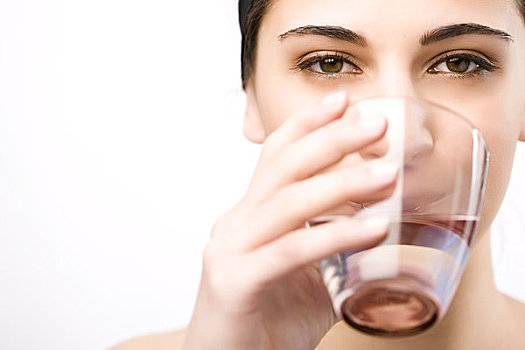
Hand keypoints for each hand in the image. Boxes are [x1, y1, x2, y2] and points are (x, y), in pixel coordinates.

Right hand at [183, 92, 395, 349]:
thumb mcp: (303, 276)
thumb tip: (373, 225)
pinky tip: (370, 230)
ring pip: (286, 203)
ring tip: (386, 174)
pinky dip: (331, 237)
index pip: (275, 158)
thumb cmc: (265, 322)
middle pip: (281, 168)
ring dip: (340, 183)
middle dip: (330, 140)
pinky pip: (288, 253)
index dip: (306, 126)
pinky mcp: (233, 284)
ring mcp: (229, 251)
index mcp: (249, 217)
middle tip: (375, 125)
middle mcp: (235, 224)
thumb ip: (327, 249)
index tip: (343, 102)